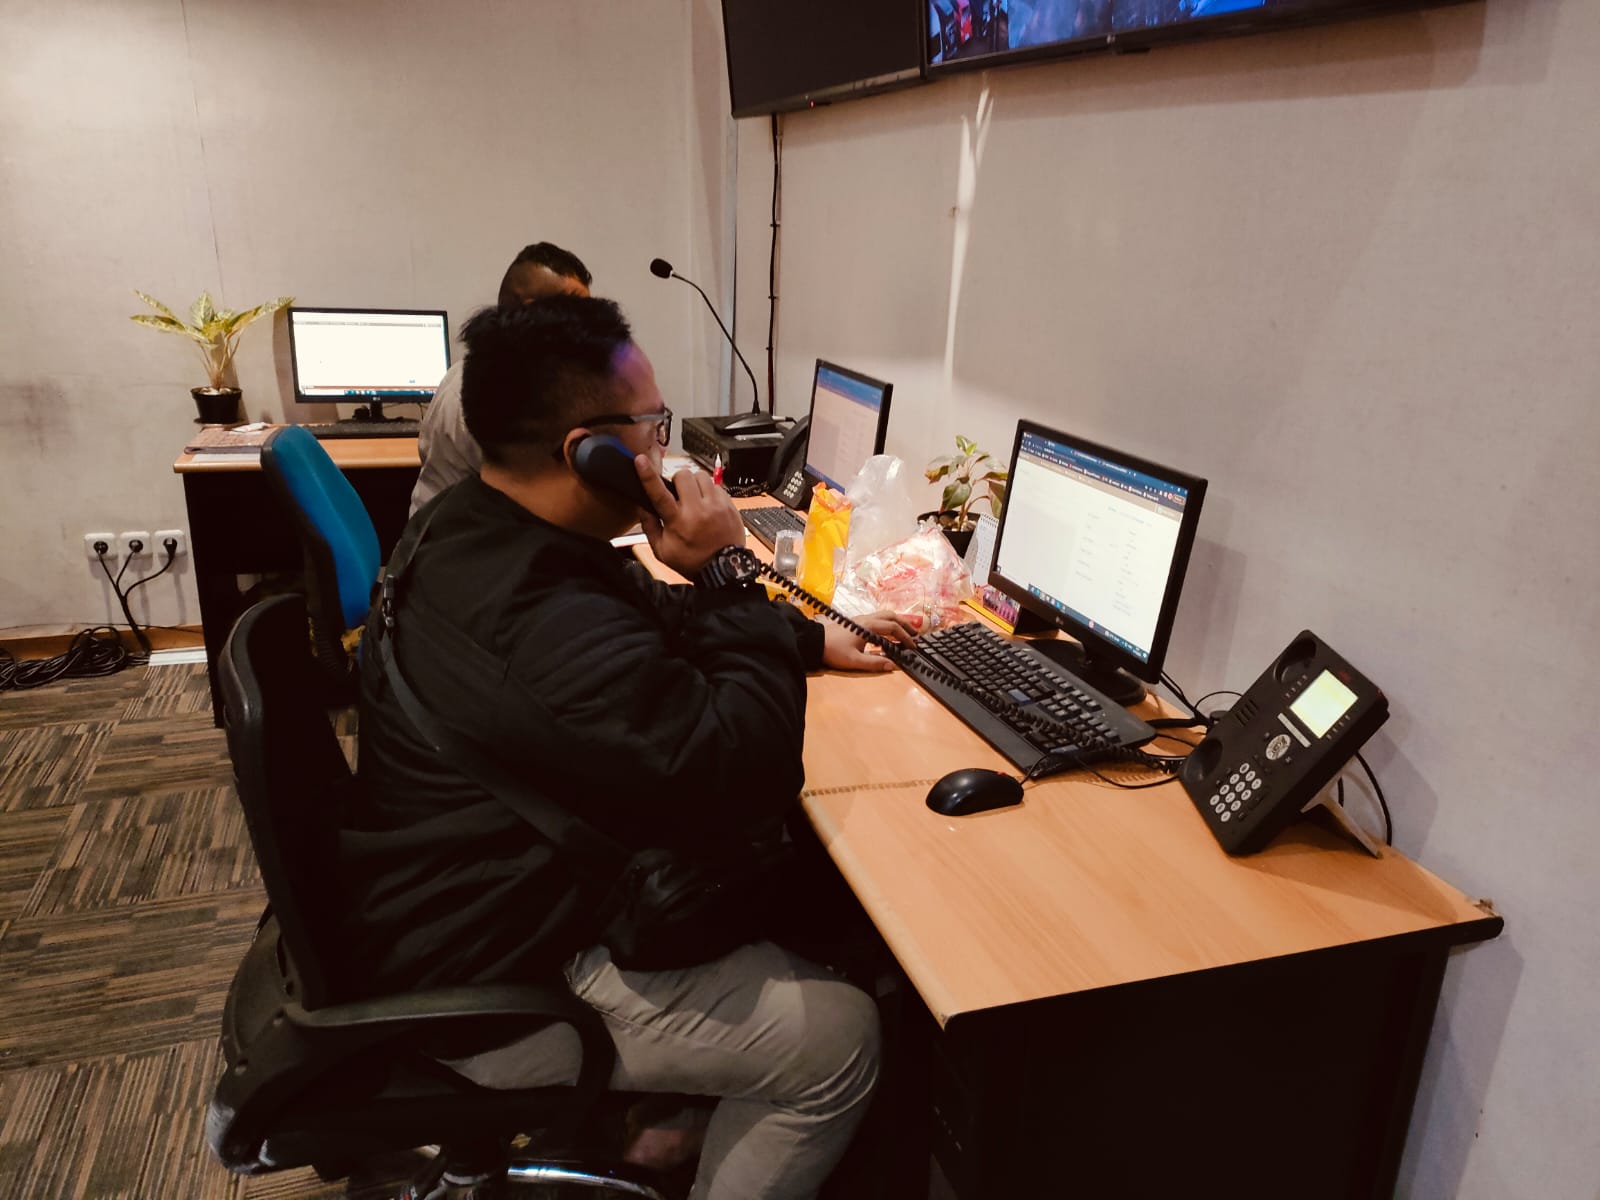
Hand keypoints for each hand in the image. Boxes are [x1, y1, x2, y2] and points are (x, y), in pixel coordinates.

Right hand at [635, 456, 745, 577]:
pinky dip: (709, 492)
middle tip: (679, 493)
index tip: (640, 460)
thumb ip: (649, 527)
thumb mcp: (663, 551)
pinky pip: (716, 486)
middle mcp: (697, 511)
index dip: (648, 475)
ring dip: (695, 484)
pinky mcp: (729, 505)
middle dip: (678, 480)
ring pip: (701, 476)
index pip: (659, 493)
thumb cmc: (692, 561)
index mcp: (677, 522)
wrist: (724, 569)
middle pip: (683, 476)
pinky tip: (708, 505)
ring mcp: (716, 506)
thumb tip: (642, 507)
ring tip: (695, 499)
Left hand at [820, 610, 920, 672]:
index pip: (893, 628)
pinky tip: (887, 634)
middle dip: (905, 625)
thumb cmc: (833, 651)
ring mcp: (861, 619)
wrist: (814, 642)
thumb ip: (874, 663)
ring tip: (905, 632)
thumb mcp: (854, 661)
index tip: (913, 647)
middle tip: (915, 635)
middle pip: (891, 616)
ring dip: (896, 622)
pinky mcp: (856, 622)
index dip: (905, 637)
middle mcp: (867, 619)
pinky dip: (887, 623)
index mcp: (868, 627)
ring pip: (884, 615)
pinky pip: (877, 618)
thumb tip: (893, 666)